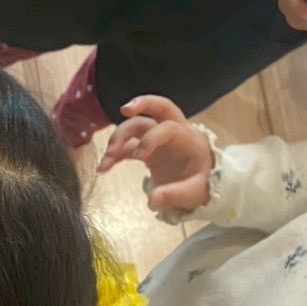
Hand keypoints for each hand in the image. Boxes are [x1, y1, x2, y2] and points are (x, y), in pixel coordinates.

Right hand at [97, 95, 214, 213]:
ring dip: (118, 138)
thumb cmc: (203, 185)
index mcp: (187, 138)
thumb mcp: (195, 193)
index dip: (151, 138)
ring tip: (106, 159)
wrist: (203, 186)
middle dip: (141, 105)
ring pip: (136, 126)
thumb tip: (153, 200)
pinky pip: (128, 145)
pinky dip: (115, 154)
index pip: (168, 127)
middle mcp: (172, 131)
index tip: (139, 156)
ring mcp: (158, 138)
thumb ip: (175, 196)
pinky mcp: (147, 149)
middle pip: (157, 108)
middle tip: (124, 110)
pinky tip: (103, 169)